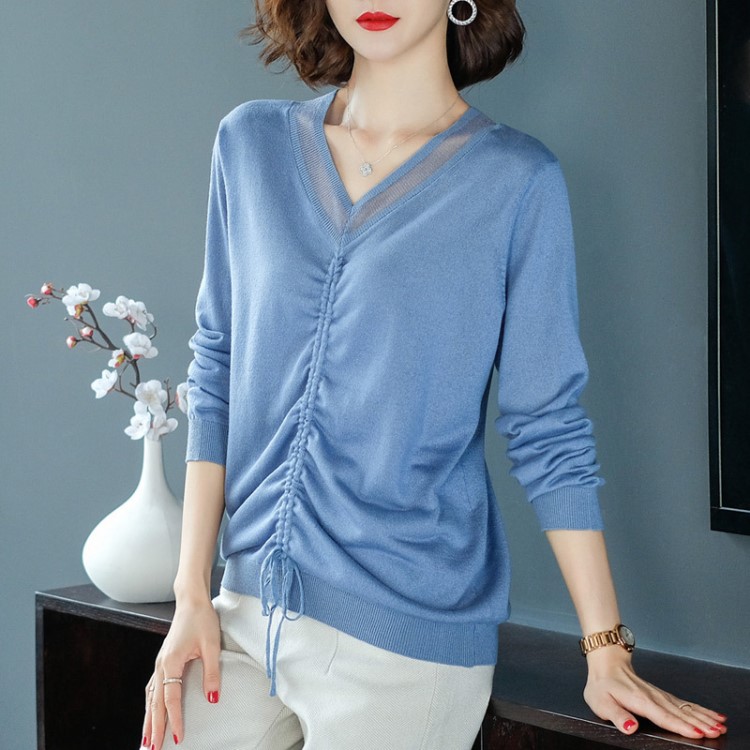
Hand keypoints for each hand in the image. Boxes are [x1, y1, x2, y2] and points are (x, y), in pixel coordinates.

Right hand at [142, 596, 221, 749]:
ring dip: (148, 718)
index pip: (171, 698)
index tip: (178, 738)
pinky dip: (150, 703)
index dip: (174, 719)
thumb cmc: (202, 619)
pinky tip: (150, 711)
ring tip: (146, 739)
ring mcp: (160, 662)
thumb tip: (212, 698)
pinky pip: (152, 687)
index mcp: (171, 662)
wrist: (191, 600)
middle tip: (152, 749)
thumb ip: (212, 673)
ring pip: (150, 697)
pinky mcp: (163, 659)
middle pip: (155, 703)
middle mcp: (161, 664)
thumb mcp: (212, 645)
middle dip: (153, 727)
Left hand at [583, 647, 727, 739]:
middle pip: (680, 712)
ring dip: (704, 716)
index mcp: (639, 700)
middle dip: (700, 722)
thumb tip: (630, 728)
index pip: (663, 716)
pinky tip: (713, 714)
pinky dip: (700, 709)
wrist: (606, 663)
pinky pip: (684, 703)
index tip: (697, 732)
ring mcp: (660, 695)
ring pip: (685, 707)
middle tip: (717, 731)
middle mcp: (653, 697)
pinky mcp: (663, 695)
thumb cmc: (603, 685)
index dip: (680, 725)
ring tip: (720, 724)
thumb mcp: (601, 703)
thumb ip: (617, 716)